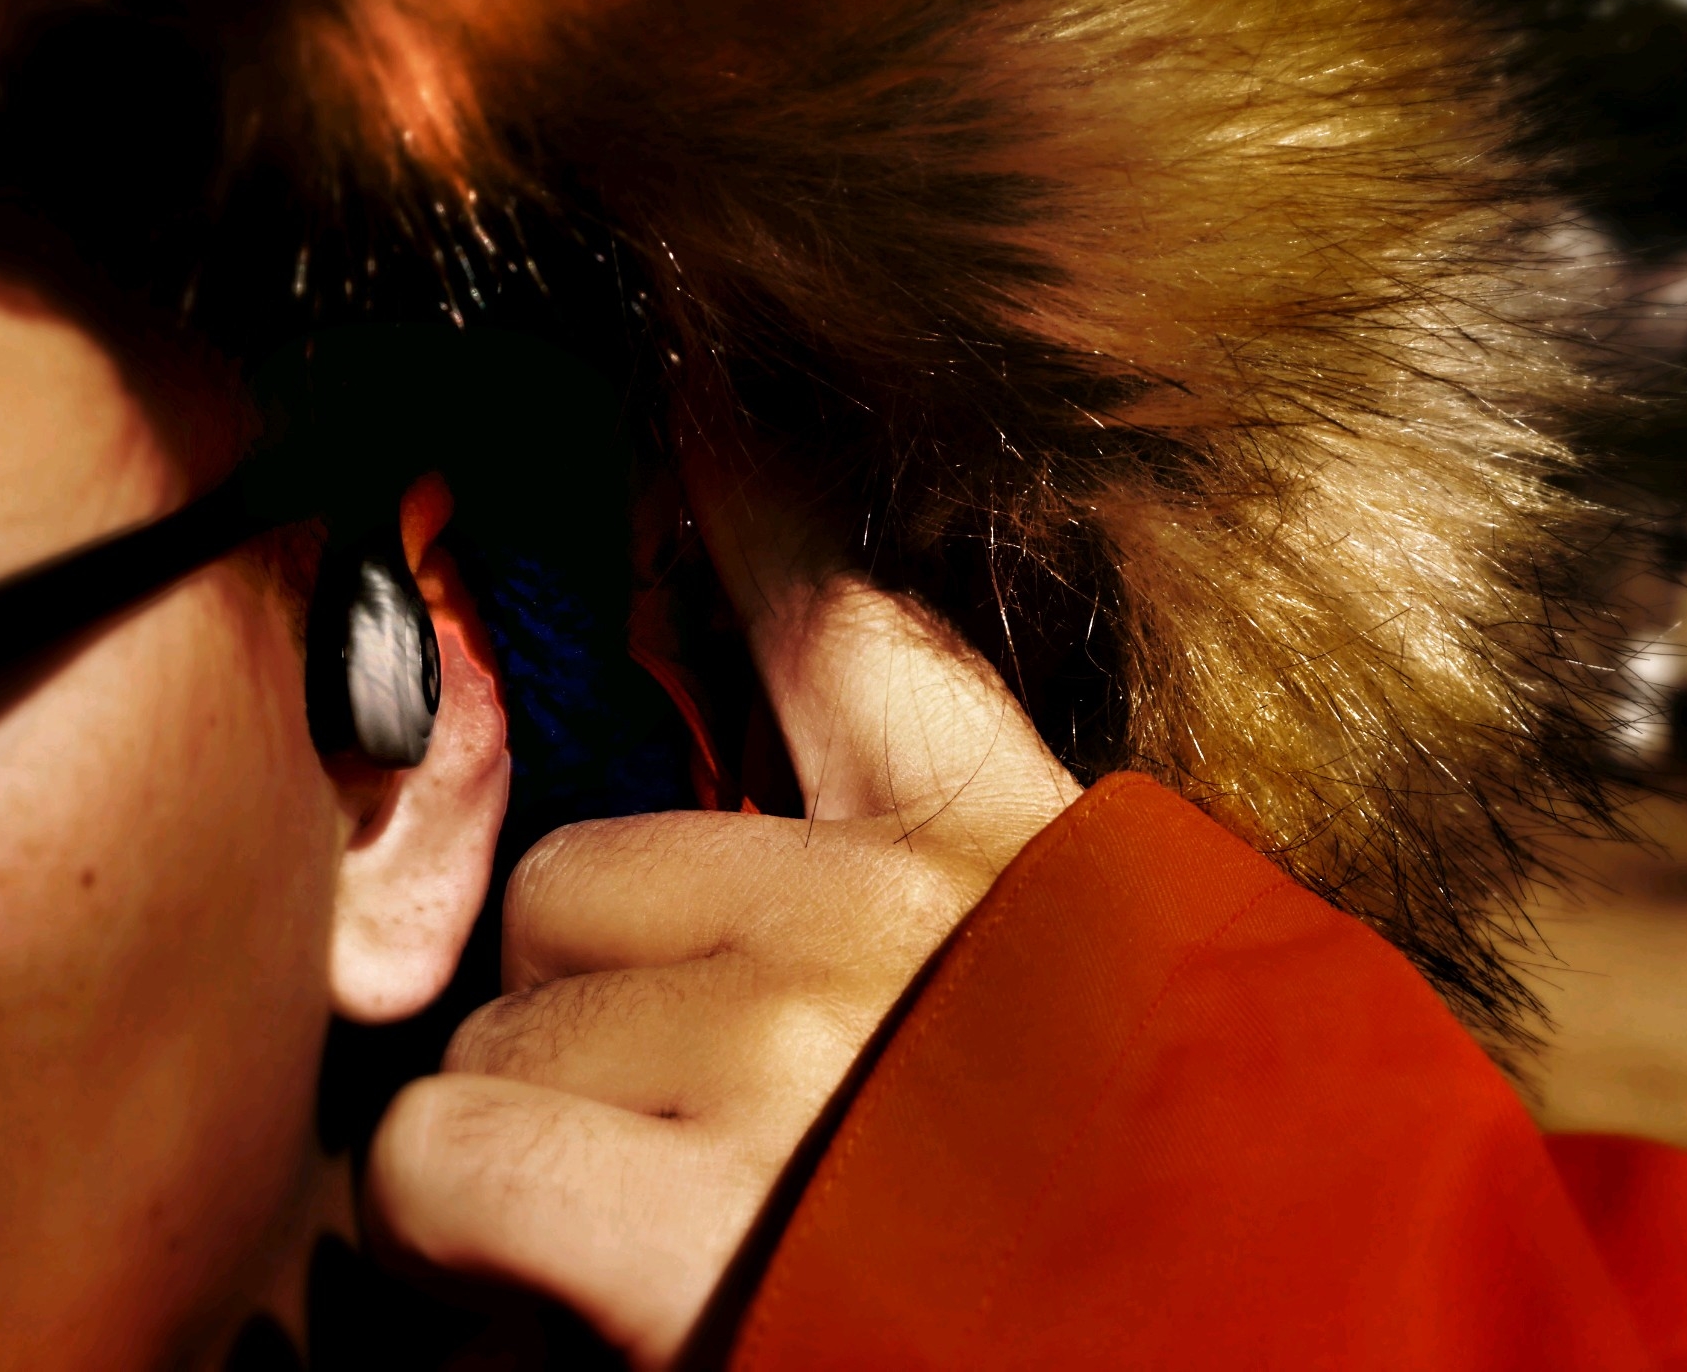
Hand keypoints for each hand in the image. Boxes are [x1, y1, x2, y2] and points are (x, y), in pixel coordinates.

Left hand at [361, 450, 1082, 1366]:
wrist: (1240, 1358)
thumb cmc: (1154, 1236)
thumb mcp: (1114, 1004)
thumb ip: (967, 893)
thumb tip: (776, 868)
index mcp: (1019, 858)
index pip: (843, 621)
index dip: (743, 505)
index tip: (691, 410)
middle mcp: (902, 912)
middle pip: (588, 870)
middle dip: (594, 1002)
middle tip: (673, 1124)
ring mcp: (797, 1040)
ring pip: (514, 1017)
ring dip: (548, 1129)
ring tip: (663, 1220)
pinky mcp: (698, 1199)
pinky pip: (446, 1146)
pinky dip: (464, 1230)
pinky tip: (561, 1278)